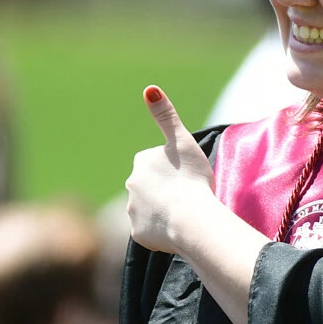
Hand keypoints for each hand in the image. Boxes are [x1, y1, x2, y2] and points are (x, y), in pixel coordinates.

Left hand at [126, 86, 215, 253]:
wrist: (192, 218)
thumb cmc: (191, 177)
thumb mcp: (182, 141)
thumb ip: (166, 116)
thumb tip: (149, 88)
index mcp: (141, 162)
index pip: (156, 163)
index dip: (173, 169)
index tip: (187, 175)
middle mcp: (130, 185)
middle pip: (150, 186)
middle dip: (165, 190)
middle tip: (187, 195)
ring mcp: (132, 211)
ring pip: (149, 209)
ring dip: (162, 210)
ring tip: (183, 213)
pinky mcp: (138, 234)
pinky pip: (150, 231)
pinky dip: (161, 231)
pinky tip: (176, 229)